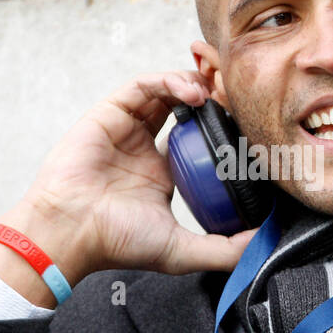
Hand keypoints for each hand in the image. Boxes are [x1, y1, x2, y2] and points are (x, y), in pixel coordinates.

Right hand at [0, 71, 256, 305]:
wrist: (70, 232)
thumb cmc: (114, 243)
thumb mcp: (180, 251)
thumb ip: (223, 249)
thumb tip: (262, 244)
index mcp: (164, 174)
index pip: (202, 139)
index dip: (226, 127)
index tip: (249, 126)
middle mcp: (147, 148)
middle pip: (188, 108)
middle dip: (214, 96)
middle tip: (237, 96)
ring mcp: (129, 128)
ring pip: (167, 90)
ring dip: (194, 84)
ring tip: (214, 93)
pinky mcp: (111, 112)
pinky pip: (143, 85)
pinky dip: (168, 80)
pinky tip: (190, 93)